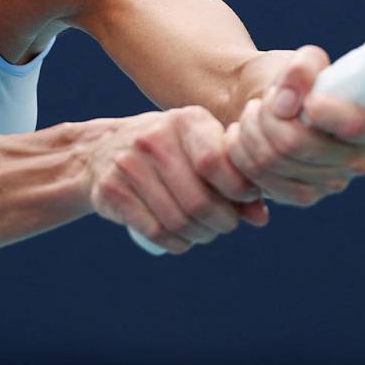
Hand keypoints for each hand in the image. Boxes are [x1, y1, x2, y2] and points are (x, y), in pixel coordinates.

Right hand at [85, 106, 269, 253]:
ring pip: (178, 220)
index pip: (216, 163)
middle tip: (225, 225)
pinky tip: (182, 239)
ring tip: (204, 232)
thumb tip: (261, 218)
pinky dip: (176, 244)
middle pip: (199, 200)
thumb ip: (236, 180)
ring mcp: (129, 163)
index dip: (238, 190)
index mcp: (186, 120)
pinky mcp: (112, 189)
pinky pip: (155, 231)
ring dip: (200, 235)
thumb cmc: (172, 153)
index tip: (246, 200)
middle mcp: (155, 137)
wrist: (104, 150)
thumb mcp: (203, 151)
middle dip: (222, 222)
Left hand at [226, 46, 364, 205]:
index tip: (307, 100)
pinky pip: (258, 177)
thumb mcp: (303, 61)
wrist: (271, 105)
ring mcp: (329, 184)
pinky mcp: (300, 197)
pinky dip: (240, 150)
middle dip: (269, 115)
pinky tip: (244, 134)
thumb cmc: (297, 82)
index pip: (357, 126)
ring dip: (251, 129)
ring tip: (253, 111)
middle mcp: (357, 162)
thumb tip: (288, 103)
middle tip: (266, 99)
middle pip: (298, 144)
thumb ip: (303, 68)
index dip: (328, 112)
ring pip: (272, 160)